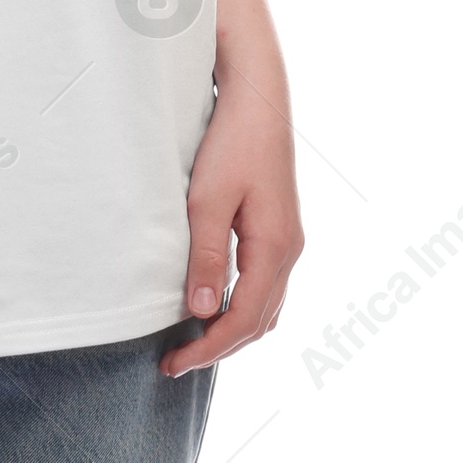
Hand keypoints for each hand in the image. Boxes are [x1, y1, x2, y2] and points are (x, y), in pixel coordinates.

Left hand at [162, 69, 303, 373]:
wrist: (257, 99)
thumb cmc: (230, 143)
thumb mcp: (207, 200)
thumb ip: (205, 256)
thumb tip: (199, 310)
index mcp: (275, 247)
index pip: (243, 319)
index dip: (208, 348)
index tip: (173, 364)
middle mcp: (289, 251)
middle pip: (259, 322)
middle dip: (219, 347)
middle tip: (175, 362)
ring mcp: (288, 242)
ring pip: (265, 308)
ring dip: (231, 331)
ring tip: (190, 343)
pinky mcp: (279, 232)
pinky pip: (264, 287)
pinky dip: (240, 309)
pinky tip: (211, 307)